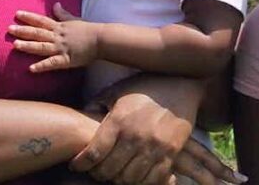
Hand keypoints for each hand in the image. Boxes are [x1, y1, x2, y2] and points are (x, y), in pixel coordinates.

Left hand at [10, 3, 99, 71]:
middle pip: (38, 33)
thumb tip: (55, 4)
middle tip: (9, 29)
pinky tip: (31, 69)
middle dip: (23, 30)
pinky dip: (42, 66)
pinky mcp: (66, 60)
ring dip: (28, 45)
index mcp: (59, 27)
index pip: (41, 20)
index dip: (29, 17)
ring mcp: (61, 48)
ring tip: (15, 45)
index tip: (16, 14)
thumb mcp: (74, 19)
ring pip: (42, 46)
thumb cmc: (89, 30)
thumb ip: (63, 14)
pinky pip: (52, 63)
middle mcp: (58, 36)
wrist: (101, 40)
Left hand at [71, 78, 243, 184]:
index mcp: (119, 120)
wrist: (183, 83)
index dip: (81, 164)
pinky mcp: (171, 152)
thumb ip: (97, 104)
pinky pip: (153, 179)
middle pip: (109, 170)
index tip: (75, 165)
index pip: (93, 153)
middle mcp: (135, 135)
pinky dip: (142, 182)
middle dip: (98, 174)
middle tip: (96, 171)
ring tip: (116, 174)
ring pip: (130, 178)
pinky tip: (136, 176)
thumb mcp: (117, 91)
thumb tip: (80, 117)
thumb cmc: (146, 87)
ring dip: (119, 180)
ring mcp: (155, 146)